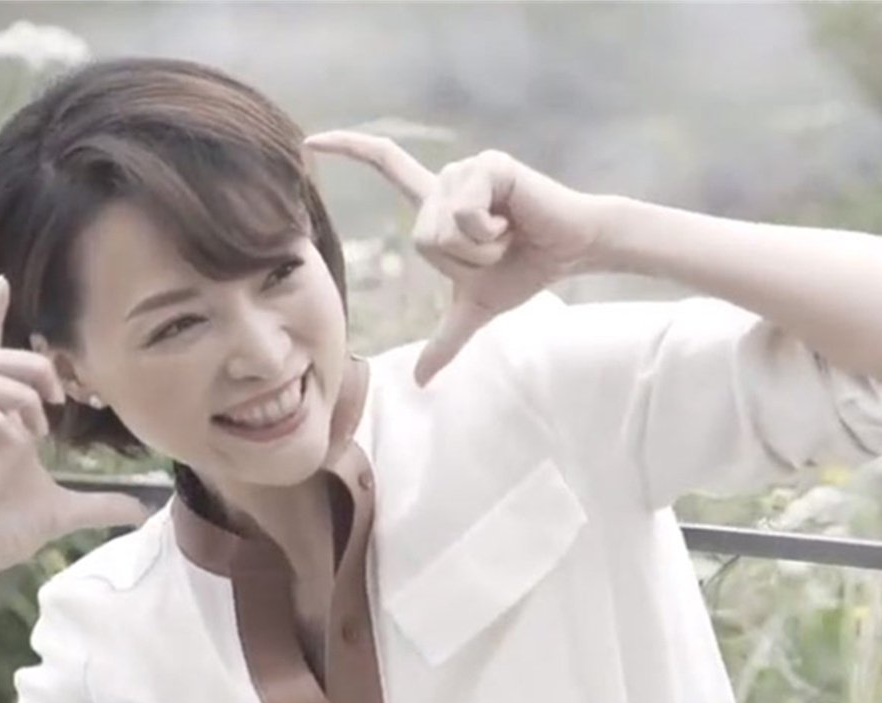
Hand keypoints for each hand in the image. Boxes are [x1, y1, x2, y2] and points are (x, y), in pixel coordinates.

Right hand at [0, 276, 147, 586]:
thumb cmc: (7, 529)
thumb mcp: (66, 512)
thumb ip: (102, 505)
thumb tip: (141, 509)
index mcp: (7, 421)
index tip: (6, 282)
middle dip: (31, 366)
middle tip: (61, 400)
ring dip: (20, 396)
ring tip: (36, 430)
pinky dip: (0, 427)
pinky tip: (16, 447)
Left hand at [305, 131, 605, 385]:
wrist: (573, 251)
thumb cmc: (527, 269)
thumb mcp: (477, 307)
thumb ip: (445, 340)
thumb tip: (420, 383)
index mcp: (437, 204)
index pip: (387, 164)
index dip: (348, 150)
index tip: (308, 141)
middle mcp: (446, 180)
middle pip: (421, 236)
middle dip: (463, 260)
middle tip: (498, 249)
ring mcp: (467, 169)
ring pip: (440, 228)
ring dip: (480, 249)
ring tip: (509, 235)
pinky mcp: (490, 166)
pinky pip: (464, 214)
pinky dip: (490, 234)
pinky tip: (515, 222)